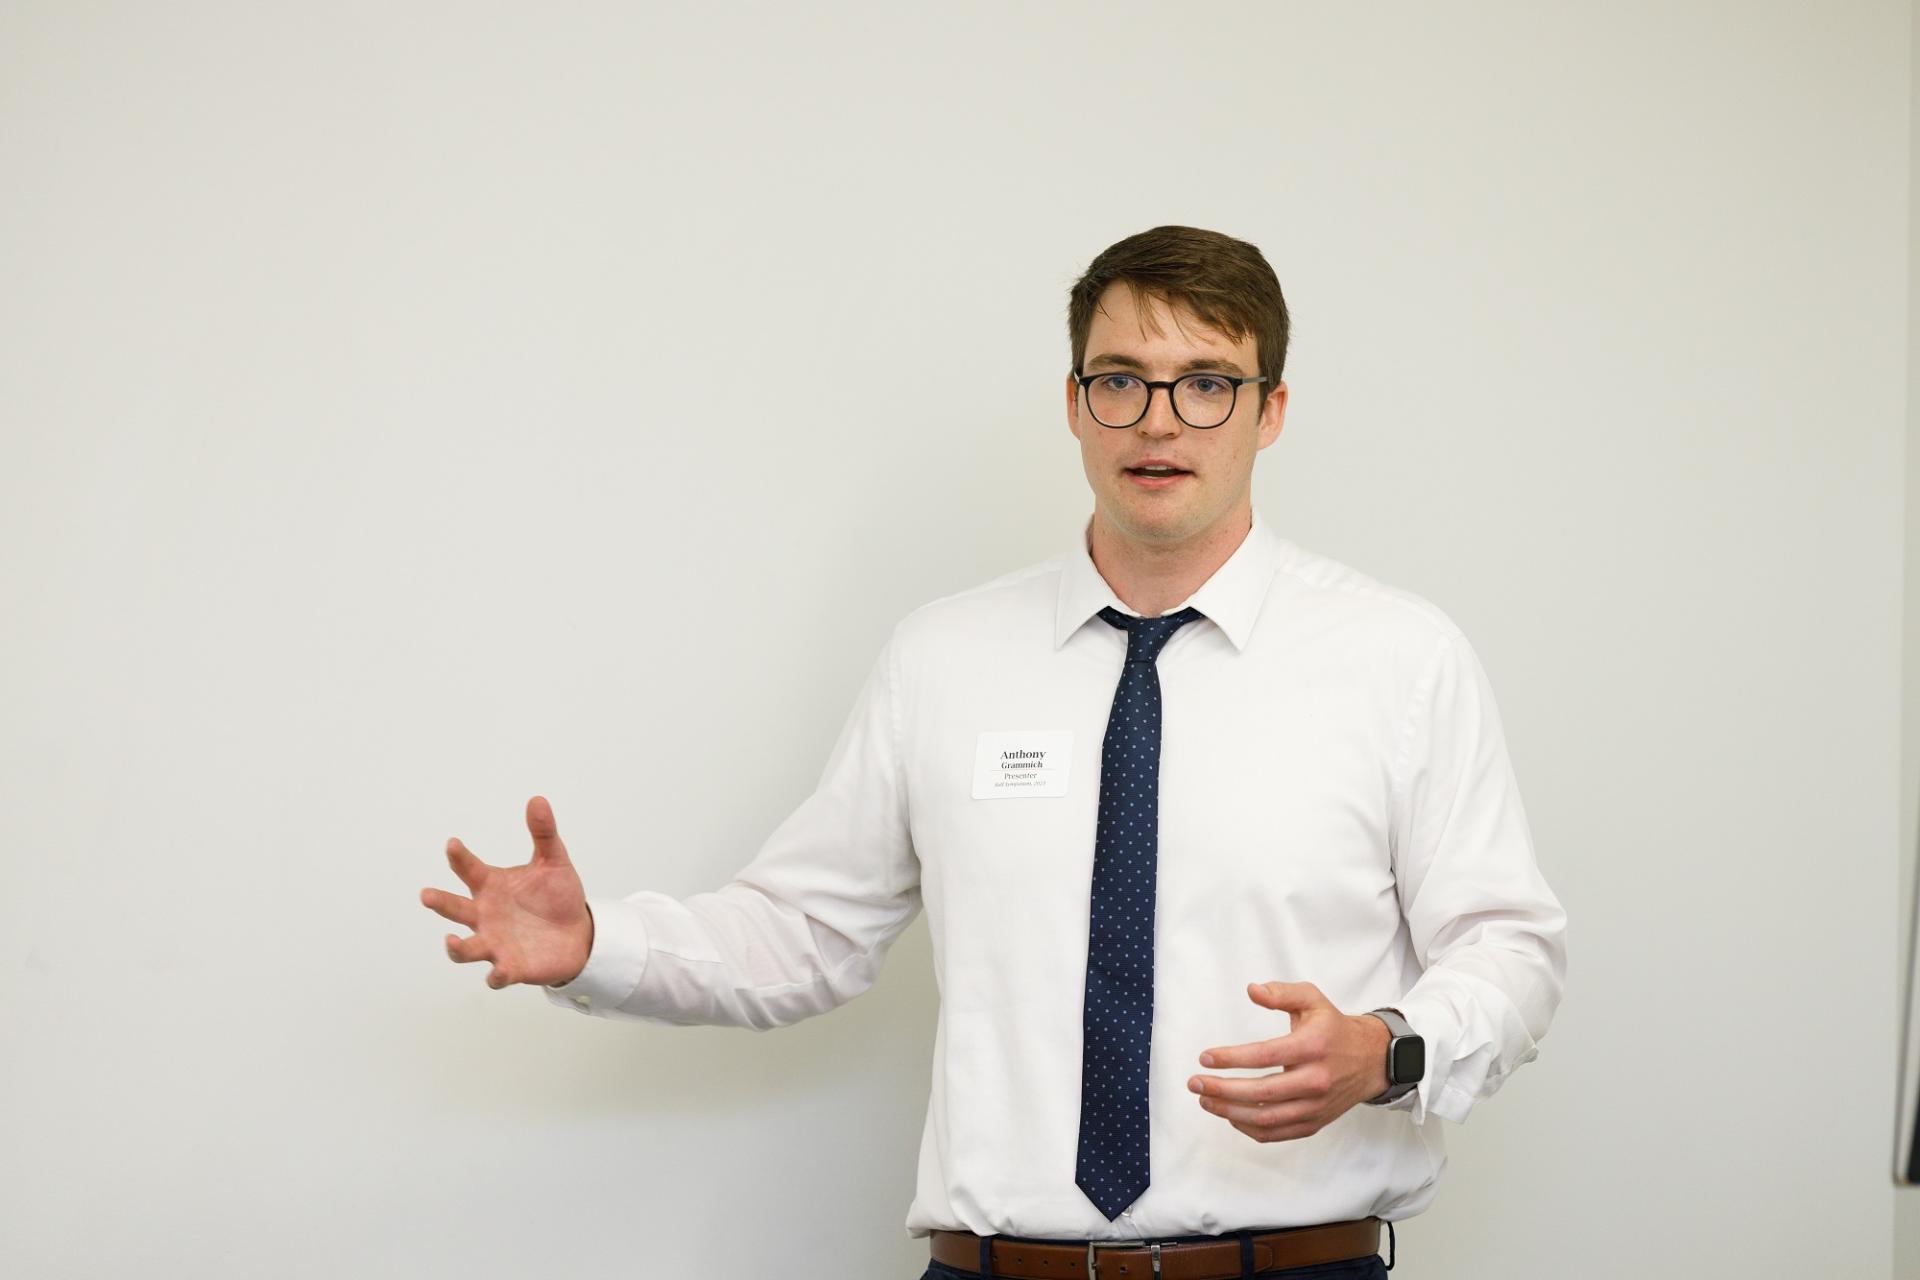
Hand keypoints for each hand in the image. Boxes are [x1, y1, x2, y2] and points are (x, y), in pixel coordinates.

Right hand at [420, 795, 593, 988]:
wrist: (577, 934)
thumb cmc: (557, 897)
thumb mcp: (554, 862)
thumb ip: (543, 833)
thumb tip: (538, 799)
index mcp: (491, 886)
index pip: (469, 869)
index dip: (459, 857)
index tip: (452, 844)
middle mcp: (485, 915)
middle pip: (455, 909)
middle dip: (440, 903)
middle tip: (427, 894)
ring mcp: (495, 942)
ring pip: (466, 948)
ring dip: (456, 947)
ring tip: (451, 941)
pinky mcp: (511, 966)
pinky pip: (497, 975)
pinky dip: (496, 975)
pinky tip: (499, 971)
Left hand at [1187, 981, 1391, 1142]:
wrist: (1371, 1060)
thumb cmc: (1334, 1028)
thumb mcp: (1312, 999)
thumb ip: (1281, 993)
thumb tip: (1252, 990)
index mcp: (1313, 1047)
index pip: (1264, 1056)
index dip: (1231, 1058)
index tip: (1205, 1057)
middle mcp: (1316, 1080)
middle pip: (1262, 1092)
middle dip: (1222, 1090)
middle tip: (1195, 1083)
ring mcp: (1316, 1106)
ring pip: (1267, 1118)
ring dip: (1230, 1112)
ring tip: (1206, 1099)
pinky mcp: (1315, 1122)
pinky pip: (1278, 1133)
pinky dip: (1250, 1128)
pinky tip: (1231, 1115)